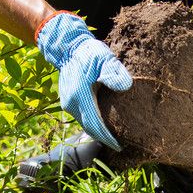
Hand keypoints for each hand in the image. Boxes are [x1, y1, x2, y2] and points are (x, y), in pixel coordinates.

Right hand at [36, 12, 130, 150]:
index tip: (119, 145)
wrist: (68, 47)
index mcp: (80, 96)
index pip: (95, 124)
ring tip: (111, 135)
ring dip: (96, 129)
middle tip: (118, 144)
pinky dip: (91, 121)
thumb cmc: (88, 52)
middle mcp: (71, 103)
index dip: (107, 137)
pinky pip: (80, 116)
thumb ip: (114, 73)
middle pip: (89, 127)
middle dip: (103, 137)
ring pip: (84, 122)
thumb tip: (126, 86)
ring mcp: (67, 102)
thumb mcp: (104, 59)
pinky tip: (100, 122)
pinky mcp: (67, 100)